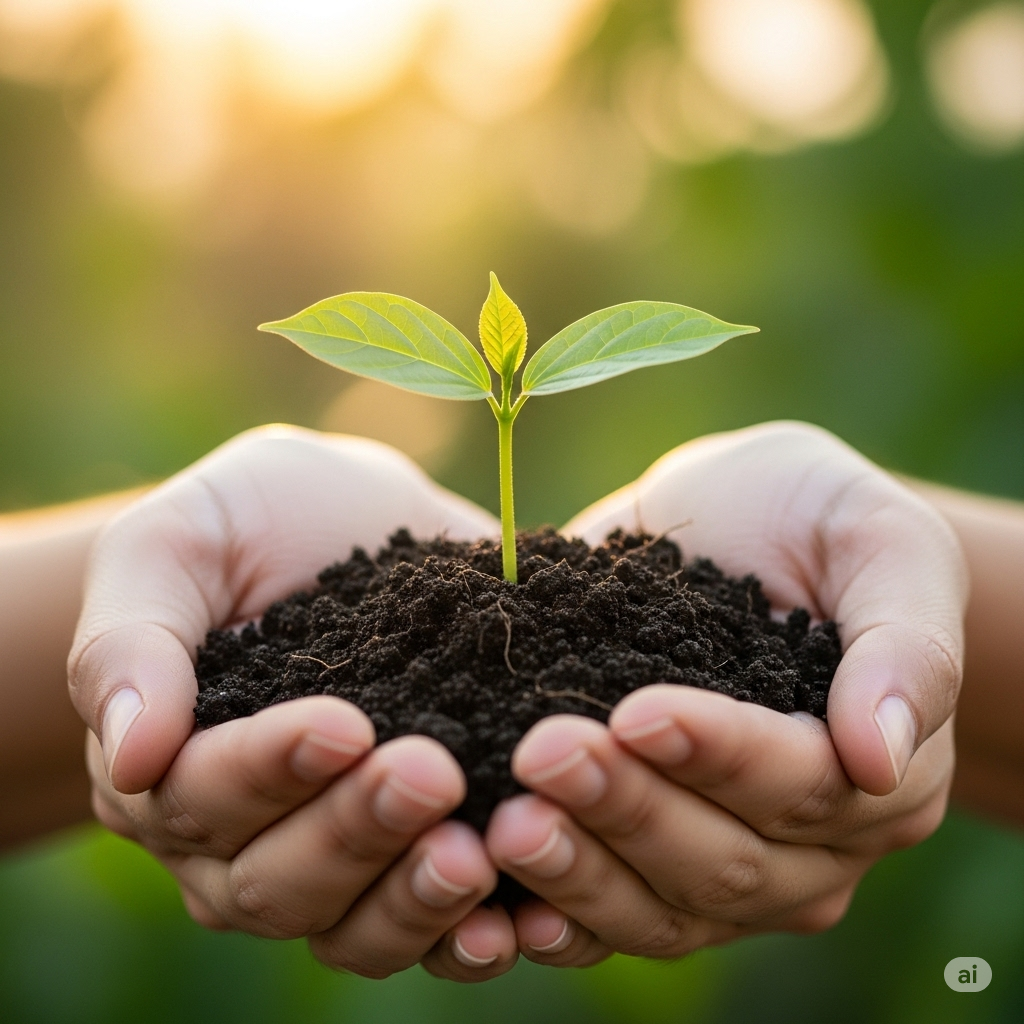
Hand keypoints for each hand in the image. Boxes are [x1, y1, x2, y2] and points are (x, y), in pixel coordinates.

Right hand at [69, 426, 519, 978]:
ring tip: (477, 852)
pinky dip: (470, 930)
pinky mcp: (413, 850)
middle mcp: (241, 837)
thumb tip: (131, 756)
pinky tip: (524, 914)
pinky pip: (431, 926)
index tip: (344, 725)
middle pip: (280, 880)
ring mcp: (332, 856)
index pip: (202, 798)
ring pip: (354, 925)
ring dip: (415, 898)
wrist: (348, 521)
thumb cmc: (250, 522)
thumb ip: (132, 639)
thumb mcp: (176, 544)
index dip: (269, 772)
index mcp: (172, 766)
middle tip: (432, 773)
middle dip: (356, 832)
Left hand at [483, 421, 965, 965]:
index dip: (721, 757)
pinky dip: (556, 916)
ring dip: (580, 872)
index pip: (804, 785)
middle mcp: (810, 843)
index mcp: (882, 773)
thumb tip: (882, 756)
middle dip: (630, 809)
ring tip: (506, 825)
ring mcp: (726, 863)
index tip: (637, 712)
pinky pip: (608, 917)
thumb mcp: (879, 541)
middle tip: (543, 754)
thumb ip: (904, 641)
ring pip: (660, 908)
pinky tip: (498, 902)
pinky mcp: (648, 859)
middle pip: (725, 862)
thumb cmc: (817, 521)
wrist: (740, 525)